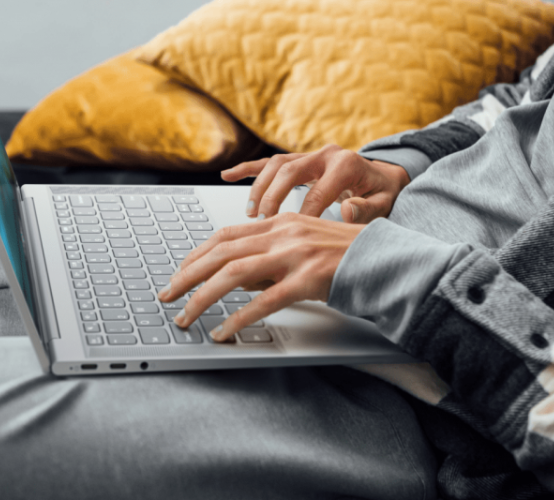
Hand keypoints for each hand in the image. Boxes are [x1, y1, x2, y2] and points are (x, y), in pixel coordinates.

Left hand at [157, 213, 363, 340]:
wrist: (387, 260)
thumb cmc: (347, 257)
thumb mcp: (303, 247)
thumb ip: (270, 258)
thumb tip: (235, 279)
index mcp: (281, 222)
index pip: (226, 234)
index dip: (197, 254)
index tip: (179, 272)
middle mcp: (284, 233)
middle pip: (221, 252)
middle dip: (187, 276)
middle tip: (167, 296)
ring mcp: (295, 255)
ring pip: (234, 274)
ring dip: (203, 297)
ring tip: (187, 317)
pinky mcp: (308, 279)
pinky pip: (264, 302)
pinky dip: (238, 318)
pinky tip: (224, 332)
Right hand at [221, 144, 409, 223]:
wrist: (382, 175)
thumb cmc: (381, 192)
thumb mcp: (384, 203)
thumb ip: (367, 209)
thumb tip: (347, 210)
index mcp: (345, 165)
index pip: (317, 192)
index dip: (304, 215)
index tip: (292, 237)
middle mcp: (325, 154)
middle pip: (289, 172)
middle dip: (273, 198)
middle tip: (262, 221)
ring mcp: (310, 155)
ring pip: (276, 165)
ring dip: (259, 187)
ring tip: (250, 212)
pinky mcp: (300, 159)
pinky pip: (269, 162)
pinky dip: (248, 169)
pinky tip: (228, 176)